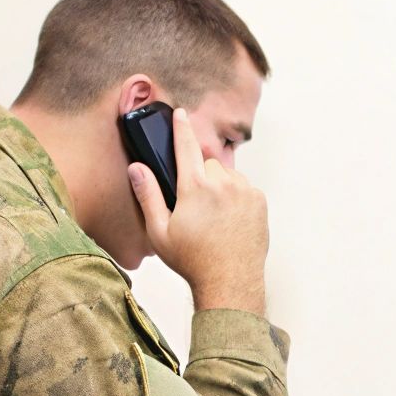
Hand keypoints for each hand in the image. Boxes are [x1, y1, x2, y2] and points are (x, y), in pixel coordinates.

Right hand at [127, 107, 268, 313]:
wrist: (231, 282)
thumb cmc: (193, 260)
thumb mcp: (159, 232)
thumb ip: (147, 195)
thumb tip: (136, 168)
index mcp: (195, 187)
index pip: (185, 146)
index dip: (181, 127)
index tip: (180, 113)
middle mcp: (222, 183)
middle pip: (207, 163)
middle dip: (199, 175)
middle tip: (193, 204)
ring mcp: (244, 191)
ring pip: (227, 174)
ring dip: (219, 185)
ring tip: (212, 215)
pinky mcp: (259, 201)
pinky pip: (243, 188)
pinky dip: (235, 196)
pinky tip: (228, 219)